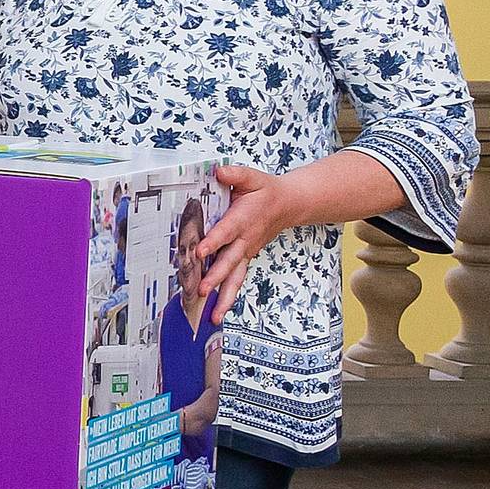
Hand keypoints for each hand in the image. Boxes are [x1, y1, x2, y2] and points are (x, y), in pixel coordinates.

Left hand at [192, 164, 298, 324]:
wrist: (289, 204)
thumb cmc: (265, 191)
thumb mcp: (251, 177)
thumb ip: (234, 174)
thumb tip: (218, 172)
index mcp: (243, 219)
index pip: (226, 232)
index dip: (213, 241)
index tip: (200, 252)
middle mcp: (245, 240)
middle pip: (230, 261)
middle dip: (216, 276)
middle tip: (201, 289)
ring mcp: (246, 252)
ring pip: (236, 278)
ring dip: (224, 298)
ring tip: (213, 316)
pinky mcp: (245, 258)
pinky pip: (237, 280)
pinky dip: (227, 297)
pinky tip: (216, 313)